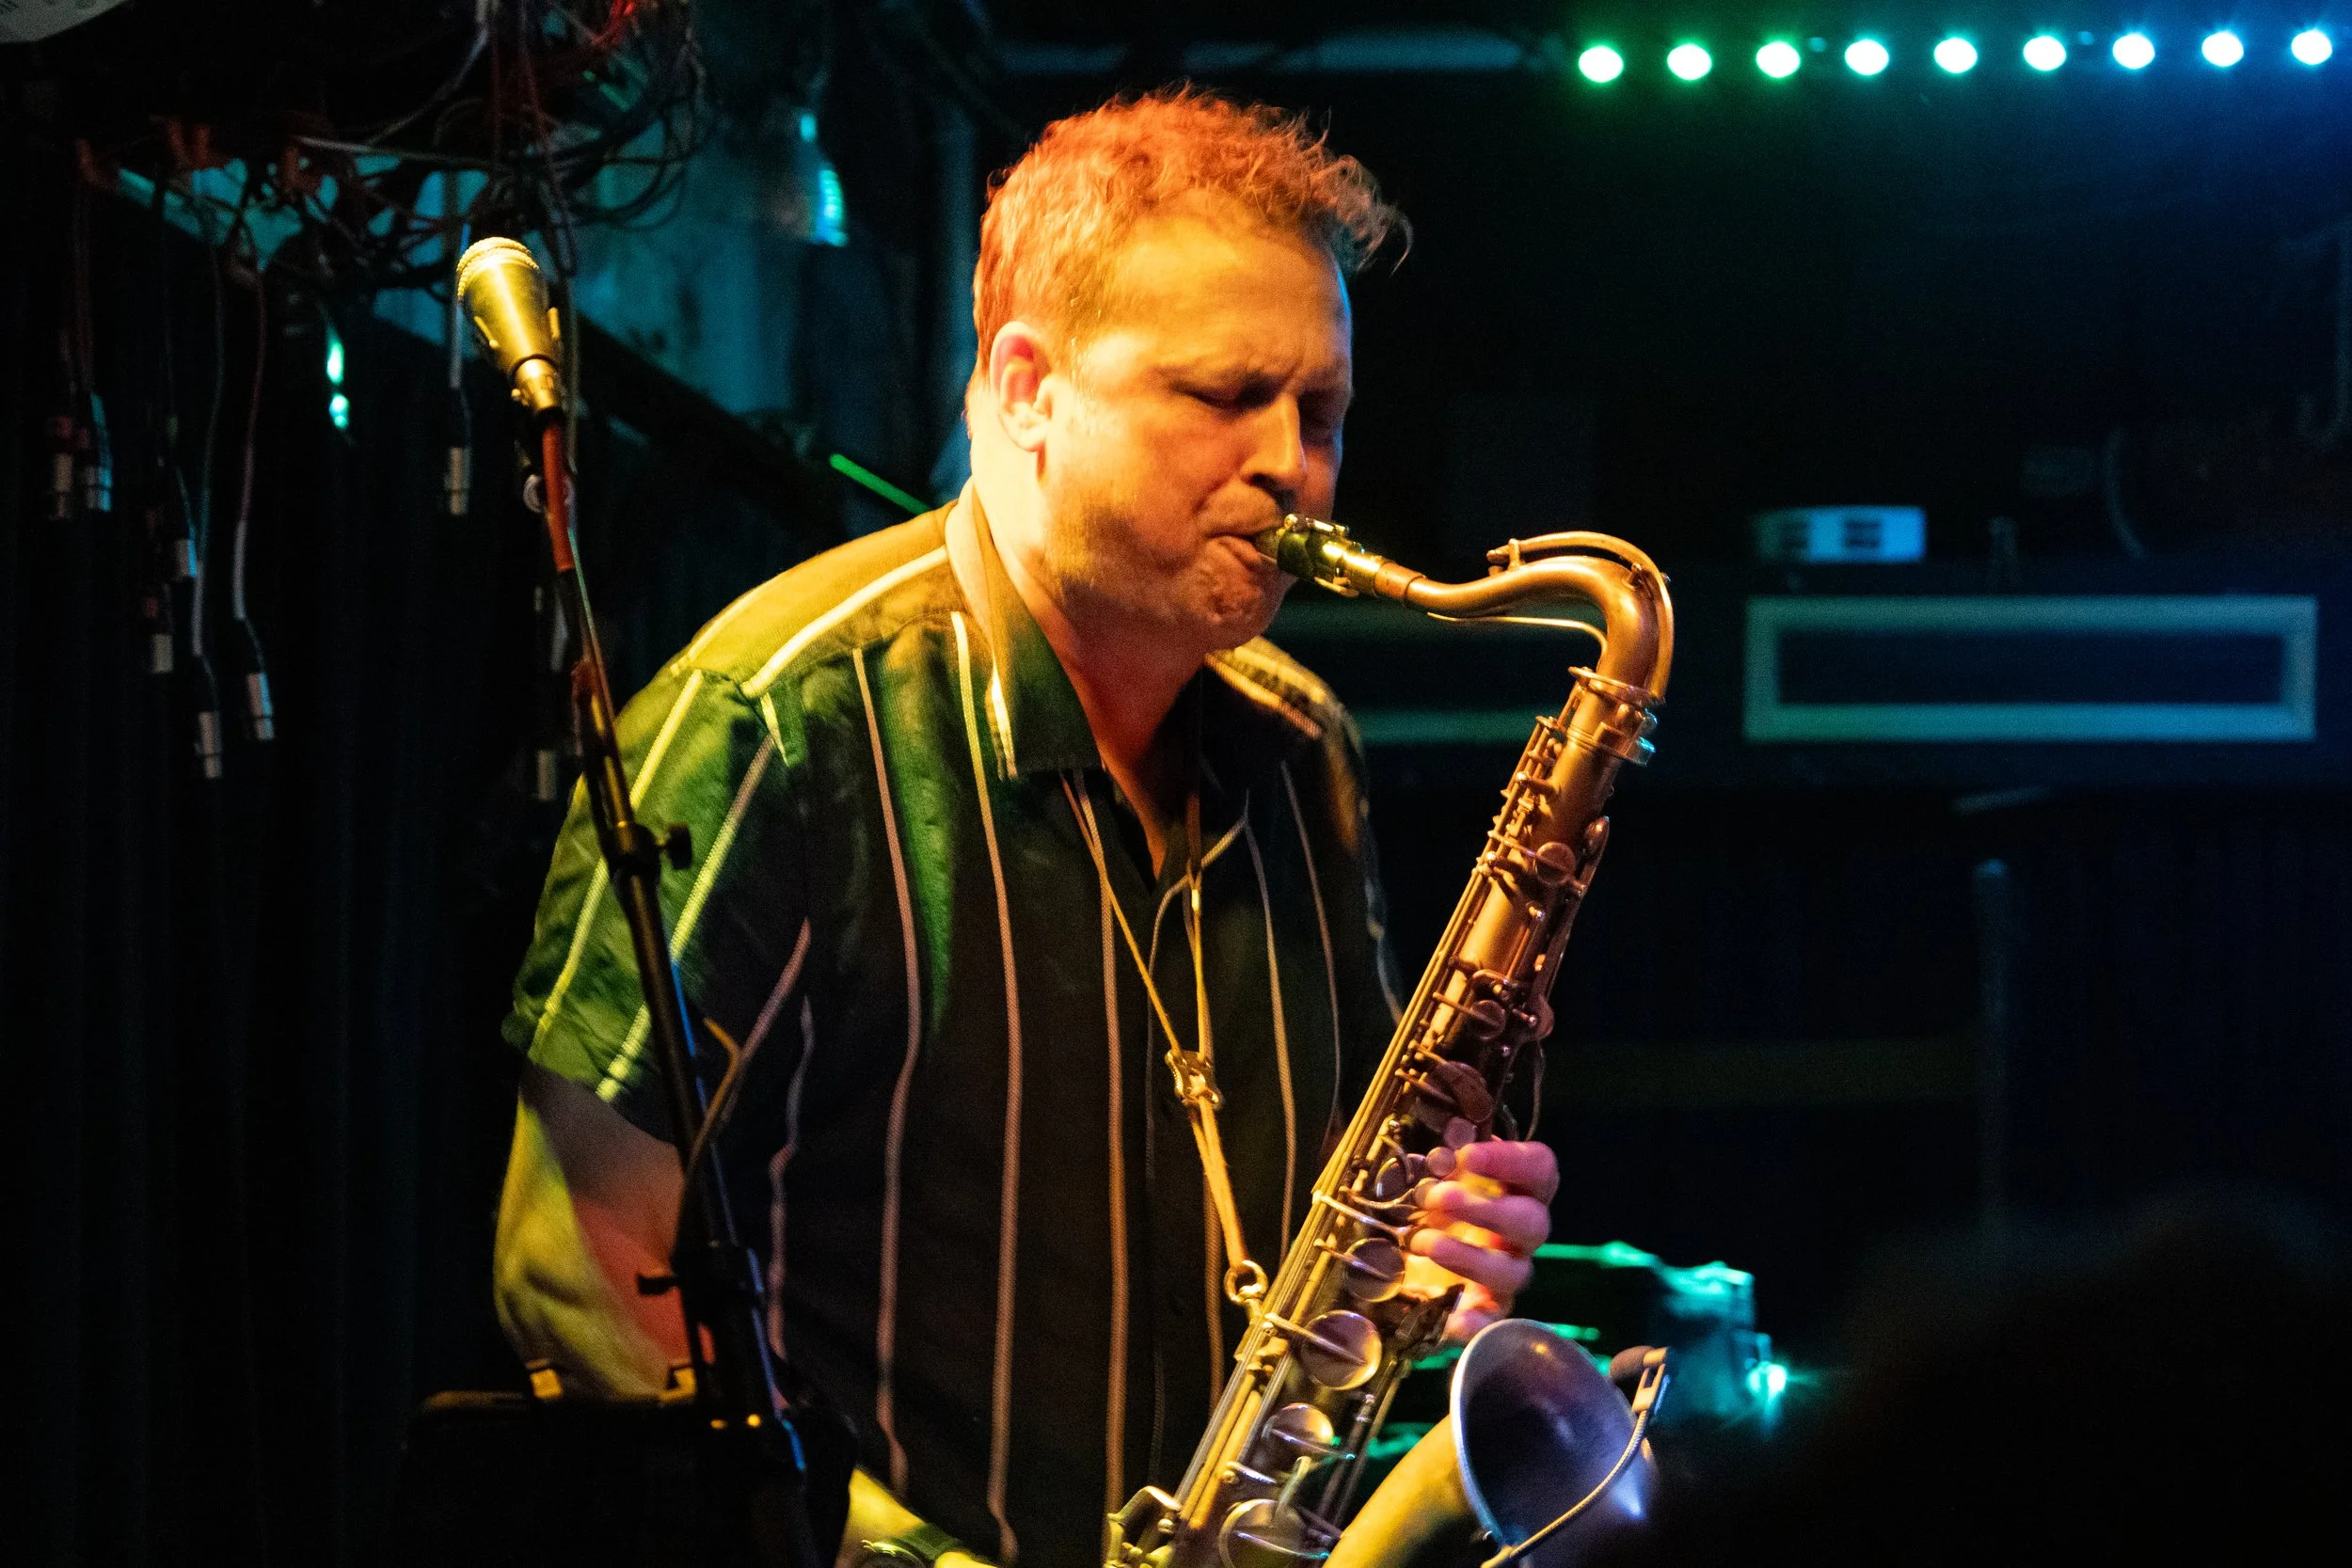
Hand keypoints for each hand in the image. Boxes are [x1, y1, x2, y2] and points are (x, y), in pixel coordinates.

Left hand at [1403, 1138, 1557, 1343]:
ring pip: (1514, 1272)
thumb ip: (1439, 1160)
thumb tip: (1443, 1150)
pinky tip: (1453, 1320)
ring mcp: (1507, 1274)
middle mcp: (1519, 1233)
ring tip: (1422, 1242)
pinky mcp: (1487, 1310)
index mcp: (1515, 1190)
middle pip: (1532, 1222)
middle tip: (1438, 1199)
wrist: (1405, 1261)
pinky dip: (1475, 1322)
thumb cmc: (1427, 1204)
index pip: (1539, 1168)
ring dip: (1468, 1256)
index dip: (1510, 1160)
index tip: (1466, 1157)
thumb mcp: (1429, 1174)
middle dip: (1485, 1209)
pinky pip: (1492, 1321)